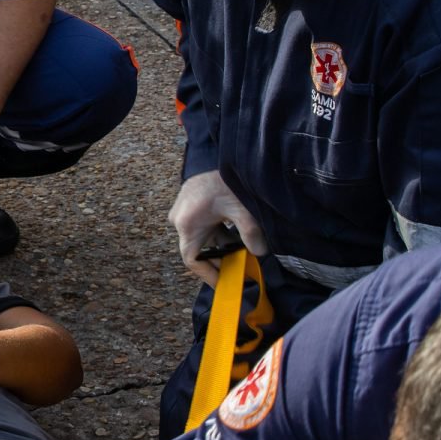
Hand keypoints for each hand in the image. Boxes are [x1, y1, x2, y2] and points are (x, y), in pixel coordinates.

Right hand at [167, 170, 267, 285]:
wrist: (218, 155)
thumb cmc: (225, 181)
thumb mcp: (241, 209)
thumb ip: (250, 233)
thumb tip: (260, 253)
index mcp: (188, 224)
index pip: (192, 260)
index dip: (207, 274)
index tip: (223, 283)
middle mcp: (180, 220)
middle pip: (197, 250)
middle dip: (218, 260)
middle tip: (238, 268)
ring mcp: (182, 213)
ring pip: (200, 239)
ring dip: (219, 246)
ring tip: (240, 250)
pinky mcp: (188, 207)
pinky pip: (200, 228)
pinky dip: (216, 234)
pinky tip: (234, 234)